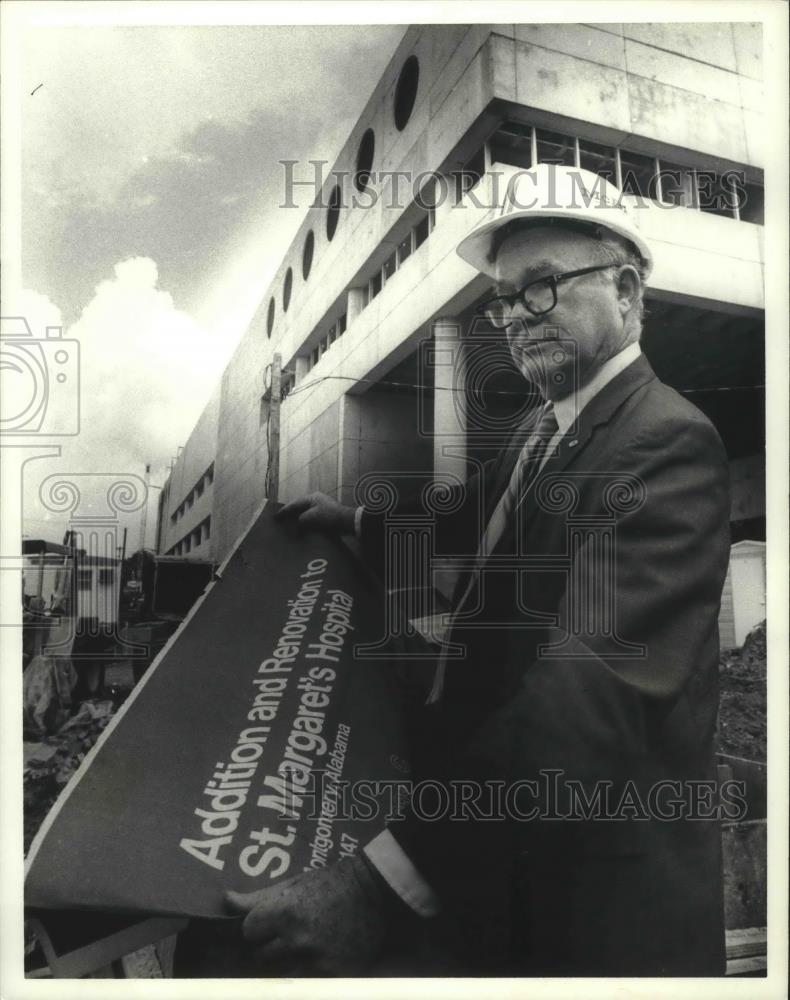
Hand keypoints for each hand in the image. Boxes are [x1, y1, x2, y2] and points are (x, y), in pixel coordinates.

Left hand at [225, 856, 389, 975]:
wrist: (375, 891)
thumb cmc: (330, 883)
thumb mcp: (294, 883)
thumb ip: (258, 898)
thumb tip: (226, 899)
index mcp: (284, 913)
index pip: (248, 933)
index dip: (256, 928)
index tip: (267, 923)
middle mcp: (297, 940)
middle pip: (261, 957)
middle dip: (269, 947)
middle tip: (286, 935)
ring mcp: (316, 961)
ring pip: (282, 976)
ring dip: (287, 964)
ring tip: (301, 948)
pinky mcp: (334, 975)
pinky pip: (309, 982)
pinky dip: (310, 973)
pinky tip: (318, 957)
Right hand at [276, 491, 356, 535]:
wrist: (347, 522)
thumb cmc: (328, 517)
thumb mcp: (309, 518)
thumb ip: (299, 521)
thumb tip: (297, 526)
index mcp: (311, 498)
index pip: (294, 504)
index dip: (284, 511)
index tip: (275, 517)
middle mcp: (316, 501)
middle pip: (299, 508)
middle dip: (290, 515)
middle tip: (280, 521)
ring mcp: (322, 508)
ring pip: (306, 514)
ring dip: (298, 521)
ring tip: (289, 527)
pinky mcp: (327, 516)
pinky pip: (312, 519)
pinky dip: (306, 524)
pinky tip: (302, 530)